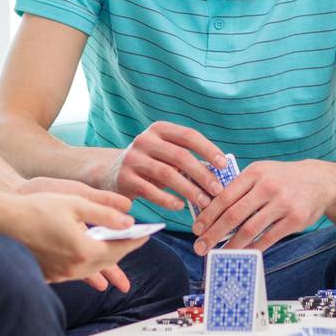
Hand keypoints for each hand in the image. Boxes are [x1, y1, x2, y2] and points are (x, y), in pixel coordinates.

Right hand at [14, 176, 136, 291]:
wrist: (3, 222)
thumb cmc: (38, 208)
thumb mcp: (76, 203)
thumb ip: (106, 213)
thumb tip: (128, 221)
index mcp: (83, 249)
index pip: (118, 248)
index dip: (134, 240)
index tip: (147, 234)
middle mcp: (73, 267)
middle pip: (108, 261)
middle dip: (124, 251)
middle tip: (137, 241)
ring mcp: (60, 274)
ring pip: (93, 270)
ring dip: (108, 261)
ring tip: (120, 254)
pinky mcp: (50, 275)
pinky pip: (77, 273)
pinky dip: (89, 267)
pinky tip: (93, 265)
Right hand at [101, 120, 227, 213]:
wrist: (111, 172)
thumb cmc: (150, 164)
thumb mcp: (165, 154)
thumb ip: (186, 159)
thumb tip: (219, 174)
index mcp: (159, 129)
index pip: (189, 136)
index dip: (208, 149)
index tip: (224, 165)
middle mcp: (145, 140)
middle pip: (180, 156)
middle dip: (202, 174)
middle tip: (217, 190)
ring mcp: (133, 158)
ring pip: (167, 174)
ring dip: (189, 190)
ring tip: (203, 202)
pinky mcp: (124, 178)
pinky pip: (150, 191)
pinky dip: (168, 200)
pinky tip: (180, 206)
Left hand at [191, 159, 335, 254]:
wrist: (320, 181)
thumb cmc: (283, 178)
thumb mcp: (261, 172)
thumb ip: (239, 188)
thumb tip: (212, 211)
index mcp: (255, 173)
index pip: (225, 196)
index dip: (208, 215)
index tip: (196, 229)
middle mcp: (268, 187)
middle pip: (234, 215)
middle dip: (214, 234)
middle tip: (201, 247)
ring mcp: (283, 204)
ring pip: (250, 229)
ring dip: (231, 246)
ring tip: (219, 254)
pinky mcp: (295, 219)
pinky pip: (268, 238)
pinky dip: (253, 248)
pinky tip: (242, 254)